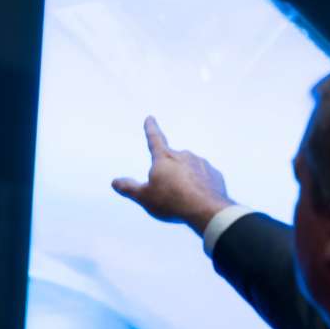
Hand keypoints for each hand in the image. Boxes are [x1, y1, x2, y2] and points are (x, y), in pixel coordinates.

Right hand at [111, 116, 233, 233]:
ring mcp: (202, 164)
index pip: (154, 139)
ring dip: (185, 179)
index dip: (150, 129)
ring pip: (189, 169)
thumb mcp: (144, 197)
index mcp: (164, 158)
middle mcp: (184, 155)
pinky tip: (197, 199)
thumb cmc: (172, 201)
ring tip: (183, 199)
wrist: (206, 210)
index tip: (150, 118)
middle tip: (168, 192)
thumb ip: (129, 188)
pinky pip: (204, 178)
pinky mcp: (215, 175)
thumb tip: (115, 182)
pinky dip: (199, 186)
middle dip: (169, 172)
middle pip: (172, 160)